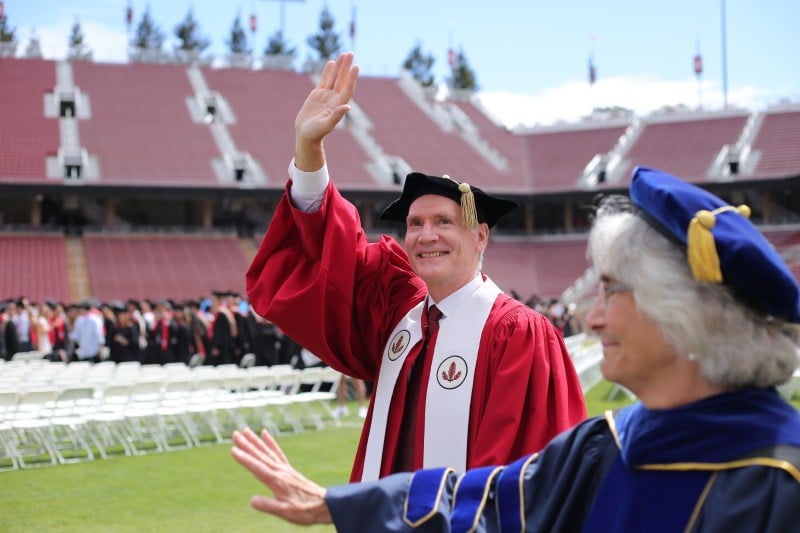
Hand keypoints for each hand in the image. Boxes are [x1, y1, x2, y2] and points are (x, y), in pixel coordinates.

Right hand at [231, 428, 331, 525]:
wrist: (323, 505)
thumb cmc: (304, 510)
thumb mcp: (285, 512)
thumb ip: (268, 505)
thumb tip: (251, 500)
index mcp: (277, 481)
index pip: (257, 468)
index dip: (245, 459)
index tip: (233, 450)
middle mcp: (280, 471)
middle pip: (260, 456)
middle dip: (247, 445)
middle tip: (235, 434)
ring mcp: (285, 469)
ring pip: (268, 452)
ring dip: (256, 441)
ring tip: (246, 430)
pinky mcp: (288, 469)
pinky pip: (277, 453)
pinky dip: (271, 443)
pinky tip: (265, 434)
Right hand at [294, 52, 358, 170]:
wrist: (306, 135)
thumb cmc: (316, 133)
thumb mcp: (326, 125)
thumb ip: (336, 116)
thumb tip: (347, 107)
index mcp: (338, 105)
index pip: (347, 88)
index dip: (352, 77)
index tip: (356, 66)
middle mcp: (334, 99)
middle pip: (342, 79)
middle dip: (346, 66)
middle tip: (351, 53)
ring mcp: (326, 96)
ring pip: (334, 77)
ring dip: (339, 66)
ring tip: (344, 54)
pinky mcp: (317, 95)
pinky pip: (324, 80)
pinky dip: (328, 71)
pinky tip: (332, 62)